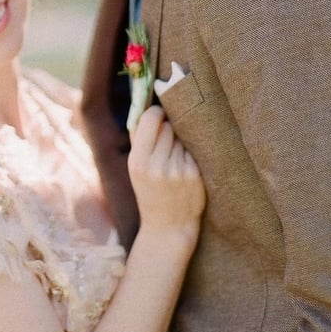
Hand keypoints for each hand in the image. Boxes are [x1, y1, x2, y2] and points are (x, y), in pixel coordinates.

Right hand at [127, 106, 205, 239]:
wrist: (168, 227)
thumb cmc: (150, 191)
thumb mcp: (135, 168)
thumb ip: (138, 138)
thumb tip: (144, 104)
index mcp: (138, 161)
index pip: (151, 119)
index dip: (157, 112)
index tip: (159, 114)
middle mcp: (157, 165)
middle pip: (169, 126)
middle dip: (169, 127)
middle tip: (168, 138)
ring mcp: (178, 170)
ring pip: (183, 137)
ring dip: (181, 141)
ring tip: (175, 157)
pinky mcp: (195, 175)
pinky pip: (193, 150)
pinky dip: (190, 154)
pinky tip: (185, 167)